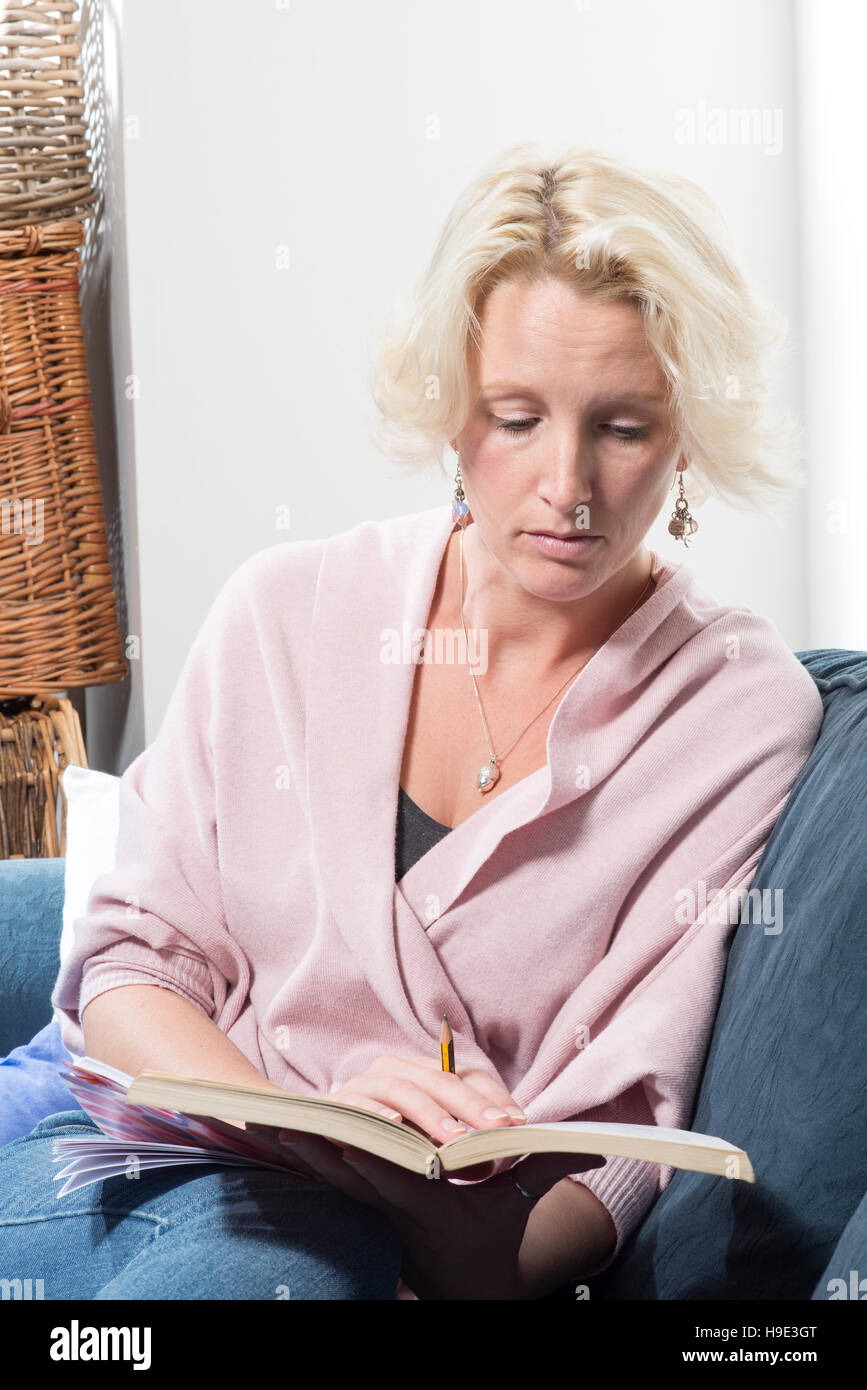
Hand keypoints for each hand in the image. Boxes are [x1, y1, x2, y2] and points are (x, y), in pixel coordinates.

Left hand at [275, 1131, 604, 1298]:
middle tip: (290, 1124)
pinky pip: (334, 1180)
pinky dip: (310, 1160)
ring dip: (306, 1154)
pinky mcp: (368, 1202)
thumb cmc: (497, 1234)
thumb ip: (551, 1167)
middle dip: (322, 1152)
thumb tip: (599, 1148)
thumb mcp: (523, 1200)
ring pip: (337, 1178)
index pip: (400, 1179)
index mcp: (435, 1204)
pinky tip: (284, 1138)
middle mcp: (400, 1205)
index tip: (346, 1135)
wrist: (468, 1282)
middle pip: (356, 1175)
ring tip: (275, 1127)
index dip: (373, 1159)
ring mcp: (379, 1207)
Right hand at [324, 1053, 530, 1149]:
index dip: (495, 1096)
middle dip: (472, 1105)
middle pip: (442, 1080)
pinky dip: (376, 1113)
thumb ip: (470, 1151)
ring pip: (405, 1090)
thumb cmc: (396, 1152)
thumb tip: (508, 1159)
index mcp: (427, 1074)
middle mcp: (399, 1071)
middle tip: (498, 1128)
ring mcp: (367, 1084)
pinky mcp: (339, 1104)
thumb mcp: (440, 1148)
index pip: (468, 1075)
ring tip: (455, 1138)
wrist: (333, 1155)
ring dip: (430, 1113)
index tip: (520, 1123)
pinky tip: (395, 1124)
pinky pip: (359, 1104)